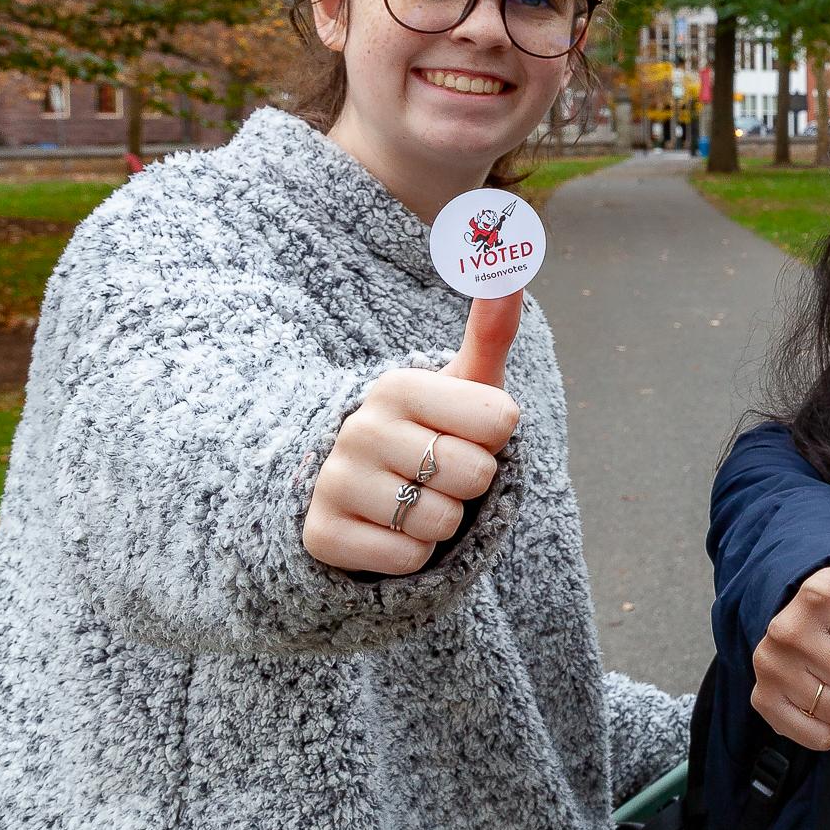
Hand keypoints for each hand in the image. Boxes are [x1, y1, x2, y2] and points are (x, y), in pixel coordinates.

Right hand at [303, 296, 521, 574]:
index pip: (501, 421)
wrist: (361, 494)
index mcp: (399, 386)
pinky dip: (413, 556)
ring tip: (414, 500)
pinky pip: (408, 559)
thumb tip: (509, 269)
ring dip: (442, 524)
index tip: (464, 433)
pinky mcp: (320, 536)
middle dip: (471, 485)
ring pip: (440, 522)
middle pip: (474, 474)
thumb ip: (492, 333)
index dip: (495, 438)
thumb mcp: (467, 387)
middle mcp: (360, 427)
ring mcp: (334, 480)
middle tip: (438, 474)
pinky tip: (390, 530)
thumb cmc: (433, 434)